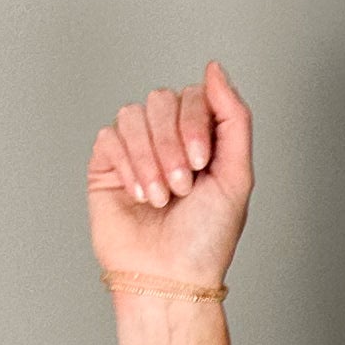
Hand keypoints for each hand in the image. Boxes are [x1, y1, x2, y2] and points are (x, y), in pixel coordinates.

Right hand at [88, 60, 253, 292]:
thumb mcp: (238, 174)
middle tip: (182, 187)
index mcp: (201, 137)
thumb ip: (233, 116)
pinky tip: (140, 196)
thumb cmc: (206, 238)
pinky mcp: (106, 165)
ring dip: (151, 158)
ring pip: (133, 114)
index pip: (193, 95)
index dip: (195, 123)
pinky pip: (109, 137)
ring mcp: (135, 150)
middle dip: (172, 144)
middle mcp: (168, 138)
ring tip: (161, 198)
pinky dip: (129, 165)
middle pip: (161, 98)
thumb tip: (215, 67)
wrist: (171, 277)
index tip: (203, 165)